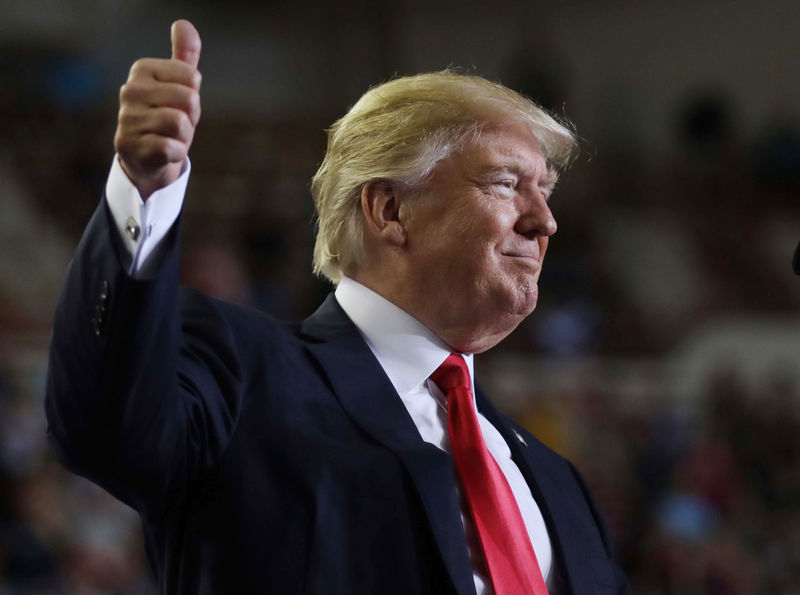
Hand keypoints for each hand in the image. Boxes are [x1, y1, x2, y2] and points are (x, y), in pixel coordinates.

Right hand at [114, 19, 201, 199]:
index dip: (194, 96)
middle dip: (191, 118)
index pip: (192, 77)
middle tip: (176, 124)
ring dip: (183, 137)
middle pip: (189, 99)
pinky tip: (164, 152)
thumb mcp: (178, 86)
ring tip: (169, 137)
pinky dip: (176, 154)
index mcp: (142, 70)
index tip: (180, 105)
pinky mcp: (130, 146)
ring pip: (180, 123)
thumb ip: (184, 56)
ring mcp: (127, 119)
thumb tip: (183, 24)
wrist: (147, 158)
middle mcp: (129, 91)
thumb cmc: (165, 117)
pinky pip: (171, 148)